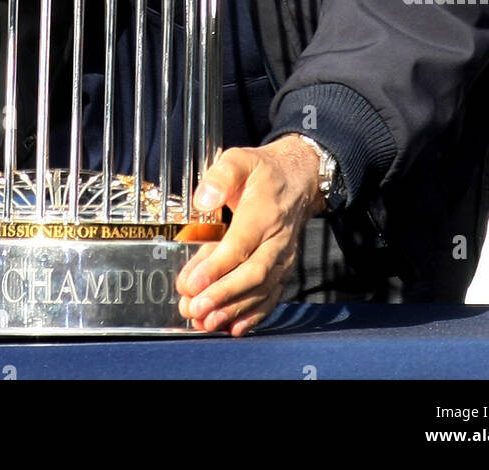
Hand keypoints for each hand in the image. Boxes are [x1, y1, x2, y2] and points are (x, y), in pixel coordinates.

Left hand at [176, 135, 325, 336]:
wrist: (298, 178)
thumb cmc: (263, 171)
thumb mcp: (240, 159)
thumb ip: (221, 176)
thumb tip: (202, 200)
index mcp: (264, 211)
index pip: (240, 244)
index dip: (216, 267)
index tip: (191, 283)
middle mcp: (278, 239)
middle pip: (252, 273)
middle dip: (222, 295)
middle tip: (194, 308)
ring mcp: (283, 258)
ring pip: (261, 290)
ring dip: (233, 309)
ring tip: (204, 322)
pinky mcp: (284, 270)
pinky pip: (271, 296)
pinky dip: (254, 315)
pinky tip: (233, 328)